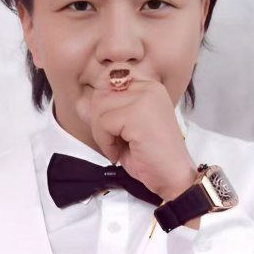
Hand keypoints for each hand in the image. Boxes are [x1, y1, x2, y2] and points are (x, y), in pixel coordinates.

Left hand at [75, 70, 198, 201]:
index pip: (109, 76)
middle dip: (98, 119)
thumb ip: (103, 112)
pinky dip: (106, 143)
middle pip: (101, 91)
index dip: (101, 100)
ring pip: (99, 107)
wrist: (173, 176)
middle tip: (112, 140)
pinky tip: (119, 153)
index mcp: (148, 86)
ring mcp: (145, 98)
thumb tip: (79, 101)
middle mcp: (148, 87)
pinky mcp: (138, 114)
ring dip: (101, 133)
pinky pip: (104, 123)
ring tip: (116, 147)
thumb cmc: (150, 156)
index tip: (111, 124)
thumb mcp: (122, 130)